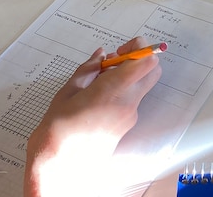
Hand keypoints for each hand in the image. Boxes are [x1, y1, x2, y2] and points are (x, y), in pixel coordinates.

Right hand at [24, 37, 161, 196]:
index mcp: (113, 90)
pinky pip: (133, 98)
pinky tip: (100, 94)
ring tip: (101, 78)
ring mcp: (130, 115)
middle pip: (153, 71)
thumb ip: (88, 69)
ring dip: (130, 74)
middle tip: (117, 59)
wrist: (59, 165)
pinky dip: (124, 89)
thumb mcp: (68, 91)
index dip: (140, 48)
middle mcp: (127, 102)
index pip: (146, 61)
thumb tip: (100, 55)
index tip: (124, 48)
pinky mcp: (128, 124)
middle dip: (141, 59)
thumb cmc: (58, 129)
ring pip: (143, 84)